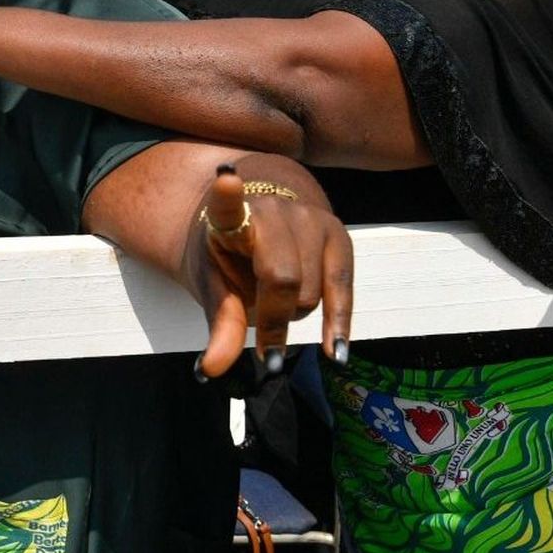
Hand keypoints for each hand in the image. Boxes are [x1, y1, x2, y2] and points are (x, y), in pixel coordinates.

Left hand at [186, 163, 352, 378]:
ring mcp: (310, 218)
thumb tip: (209, 372)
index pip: (227, 204)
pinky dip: (338, 324)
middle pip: (282, 278)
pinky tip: (335, 353)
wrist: (259, 227)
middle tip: (264, 347)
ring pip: (311, 291)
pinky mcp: (339, 234)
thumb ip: (219, 326)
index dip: (227, 194)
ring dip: (295, 313)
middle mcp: (274, 209)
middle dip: (274, 319)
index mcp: (231, 215)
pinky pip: (343, 287)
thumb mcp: (215, 289)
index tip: (226, 180)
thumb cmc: (229, 260)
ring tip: (278, 305)